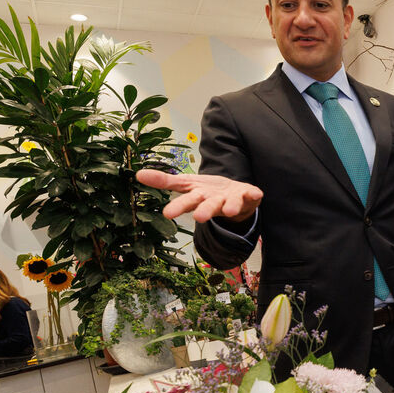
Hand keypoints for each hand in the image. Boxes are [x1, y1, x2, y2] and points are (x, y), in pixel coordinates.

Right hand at [136, 169, 262, 223]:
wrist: (236, 199)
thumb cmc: (208, 192)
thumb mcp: (186, 184)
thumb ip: (164, 181)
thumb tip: (137, 174)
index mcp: (199, 198)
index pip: (186, 201)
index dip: (178, 207)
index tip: (167, 214)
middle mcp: (215, 202)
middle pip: (208, 206)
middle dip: (204, 211)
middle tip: (199, 218)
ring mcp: (232, 200)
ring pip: (230, 205)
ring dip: (231, 207)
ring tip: (231, 210)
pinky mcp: (248, 196)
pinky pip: (252, 195)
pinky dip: (254, 195)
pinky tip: (256, 193)